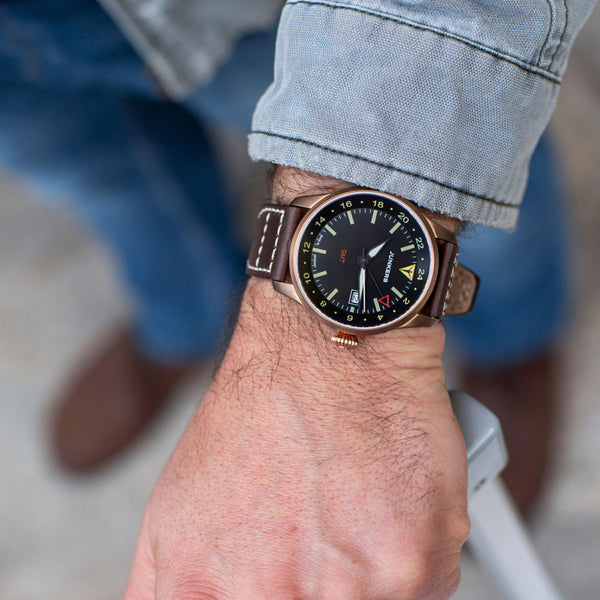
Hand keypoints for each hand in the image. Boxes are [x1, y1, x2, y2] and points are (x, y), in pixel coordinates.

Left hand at [123, 168, 467, 599]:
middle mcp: (274, 598)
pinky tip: (382, 503)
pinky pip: (417, 592)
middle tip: (316, 535)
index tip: (285, 582)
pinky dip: (404, 558)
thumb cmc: (259, 412)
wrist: (327, 346)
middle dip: (316, 584)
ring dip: (363, 576)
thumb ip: (181, 586)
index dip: (270, 599)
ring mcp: (351, 589)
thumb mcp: (176, 511)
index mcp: (202, 588)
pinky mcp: (415, 565)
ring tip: (346, 513)